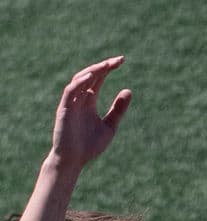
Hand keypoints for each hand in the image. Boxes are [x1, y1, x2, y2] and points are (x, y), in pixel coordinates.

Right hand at [49, 57, 131, 171]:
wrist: (74, 161)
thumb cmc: (90, 146)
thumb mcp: (110, 126)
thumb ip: (118, 109)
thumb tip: (128, 90)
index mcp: (89, 102)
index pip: (98, 80)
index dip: (108, 69)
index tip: (121, 61)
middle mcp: (79, 99)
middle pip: (89, 76)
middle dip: (103, 67)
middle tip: (118, 60)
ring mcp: (71, 103)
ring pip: (78, 81)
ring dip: (92, 72)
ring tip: (106, 66)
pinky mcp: (64, 110)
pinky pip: (70, 92)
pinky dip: (79, 83)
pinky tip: (90, 77)